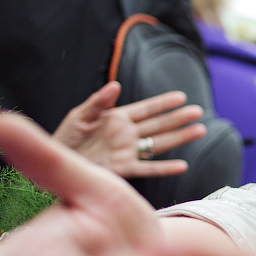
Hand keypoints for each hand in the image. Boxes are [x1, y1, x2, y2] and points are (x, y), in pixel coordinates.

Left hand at [53, 82, 205, 178]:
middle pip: (158, 125)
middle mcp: (127, 135)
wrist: (56, 161)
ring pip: (159, 143)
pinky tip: (182, 166)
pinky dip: (165, 168)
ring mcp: (128, 152)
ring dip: (179, 138)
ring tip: (199, 131)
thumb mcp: (79, 115)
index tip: (181, 97)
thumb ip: (98, 102)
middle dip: (178, 118)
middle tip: (198, 112)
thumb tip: (116, 86)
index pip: (146, 109)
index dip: (163, 103)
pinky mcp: (124, 169)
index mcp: (118, 118)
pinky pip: (148, 169)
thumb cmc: (66, 137)